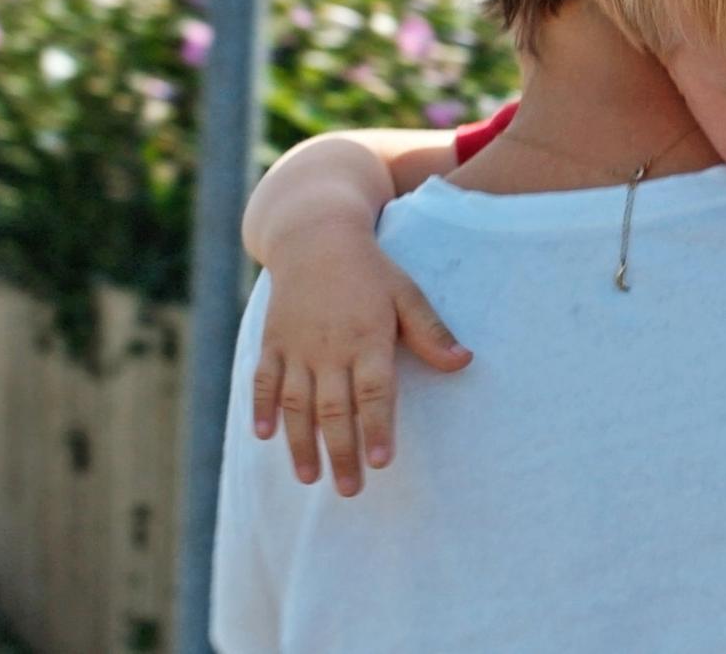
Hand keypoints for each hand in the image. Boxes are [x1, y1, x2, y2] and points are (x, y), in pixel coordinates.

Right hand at [250, 224, 470, 495]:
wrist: (315, 236)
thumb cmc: (370, 269)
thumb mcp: (406, 293)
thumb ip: (431, 332)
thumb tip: (464, 362)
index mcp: (367, 338)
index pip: (374, 392)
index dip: (377, 428)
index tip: (381, 462)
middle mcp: (329, 348)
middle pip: (334, 409)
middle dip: (341, 451)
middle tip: (350, 490)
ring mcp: (296, 346)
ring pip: (296, 403)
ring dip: (300, 443)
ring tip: (309, 478)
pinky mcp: (272, 342)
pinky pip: (264, 380)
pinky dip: (262, 408)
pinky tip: (264, 436)